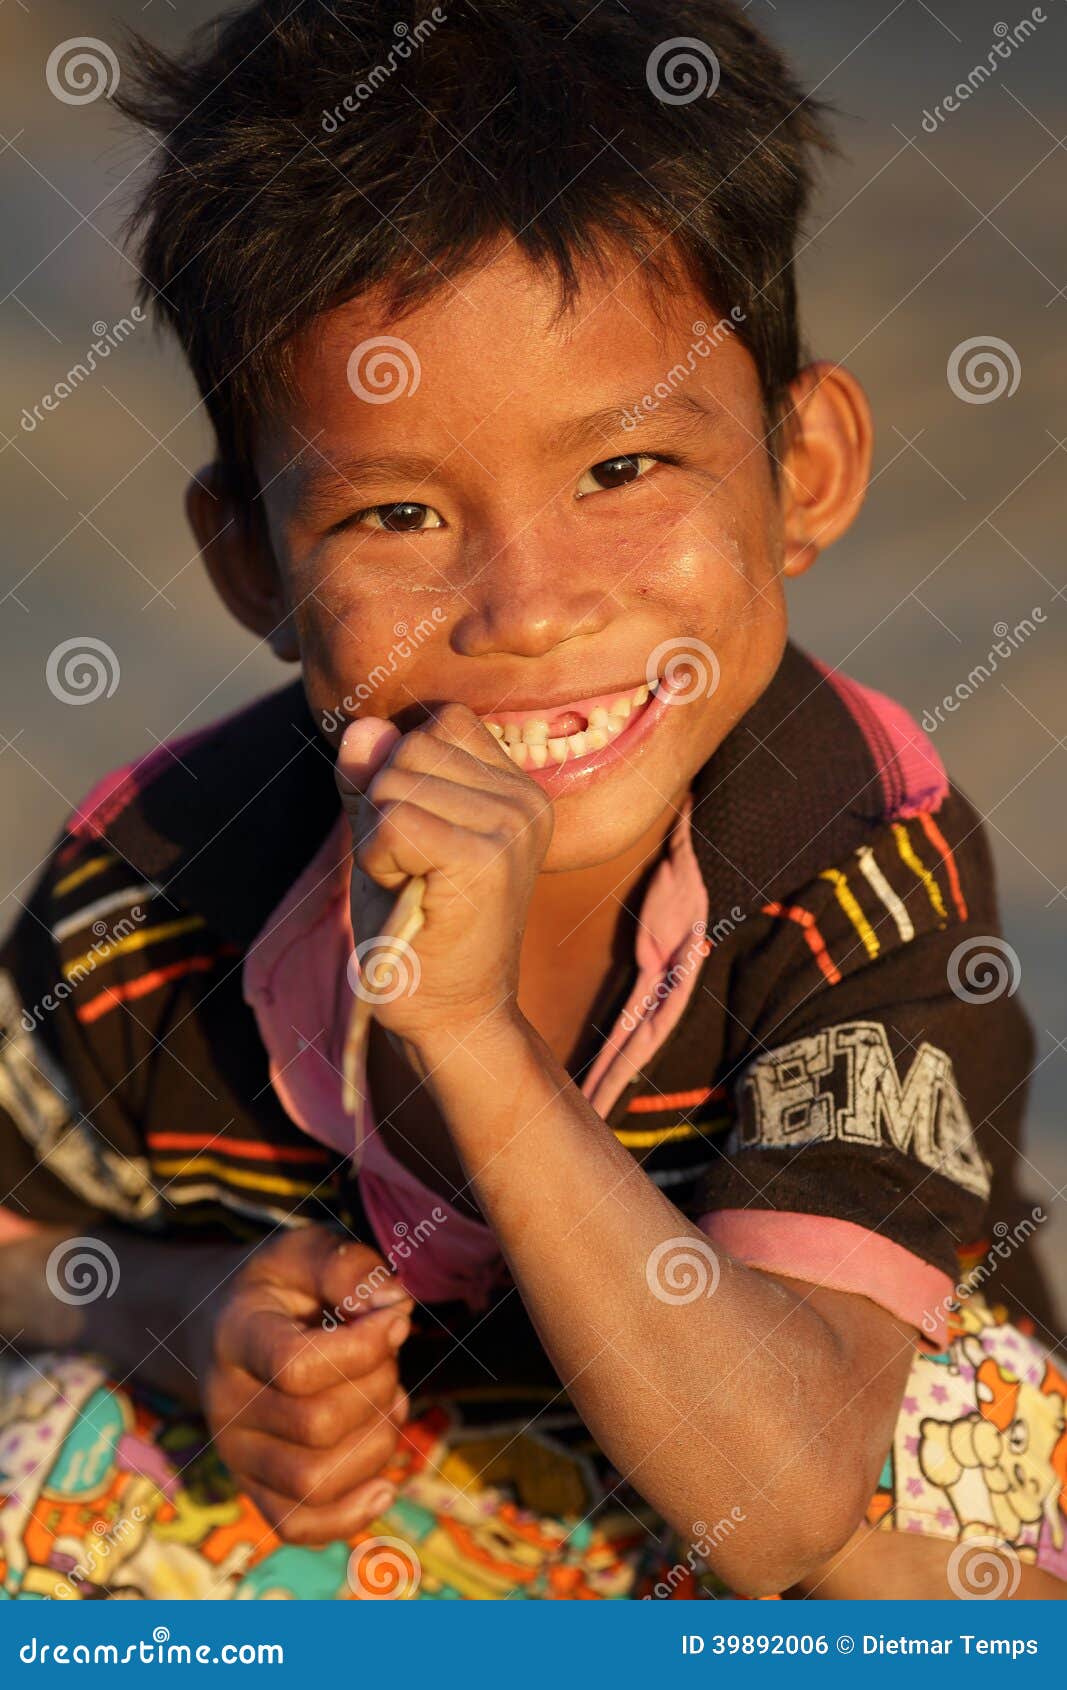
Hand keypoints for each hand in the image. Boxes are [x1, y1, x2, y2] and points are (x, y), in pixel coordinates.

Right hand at [190, 1226, 412, 1544]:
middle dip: (377, 1388)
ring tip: (388, 1401)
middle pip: (317, 1425)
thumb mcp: (305, 1251)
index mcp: (235, 1337)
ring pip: (315, 1481)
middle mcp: (226, 1403)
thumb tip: (396, 1307)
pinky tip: (384, 1482)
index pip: (297, 1366)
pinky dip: (352, 1514)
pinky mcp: (253, 1487)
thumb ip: (349, 1268)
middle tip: (388, 1356)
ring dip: (377, 1443)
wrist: (221, 1325)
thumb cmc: (279, 1287)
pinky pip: (300, 1525)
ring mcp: (236, 1453)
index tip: (396, 1319)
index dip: (364, 1347)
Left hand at [336, 704, 552, 1054]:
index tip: (419, 841)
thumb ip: (373, 778)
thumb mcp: (386, 836)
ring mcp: (510, 826)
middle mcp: (524, 799)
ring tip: (412, 885)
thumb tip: (360, 728)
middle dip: (383, 804)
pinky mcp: (485, 859)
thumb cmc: (417, 928)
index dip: (403, 772)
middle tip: (410, 870)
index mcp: (516, 788)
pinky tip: (409, 895)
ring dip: (377, 836)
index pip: (442, 722)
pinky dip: (378, 858)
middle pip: (412, 746)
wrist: (451, 1017)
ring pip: (394, 781)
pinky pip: (392, 821)